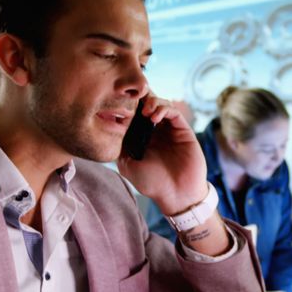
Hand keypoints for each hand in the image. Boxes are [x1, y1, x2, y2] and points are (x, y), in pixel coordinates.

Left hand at [117, 93, 207, 213]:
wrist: (177, 194)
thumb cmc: (153, 183)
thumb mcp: (127, 165)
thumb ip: (119, 147)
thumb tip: (109, 127)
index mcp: (141, 136)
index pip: (133, 113)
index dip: (127, 105)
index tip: (117, 103)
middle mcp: (155, 130)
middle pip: (147, 103)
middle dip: (139, 98)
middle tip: (132, 99)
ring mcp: (169, 129)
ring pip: (161, 103)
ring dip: (152, 102)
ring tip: (145, 111)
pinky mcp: (183, 129)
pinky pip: (173, 112)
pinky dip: (164, 108)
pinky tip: (154, 117)